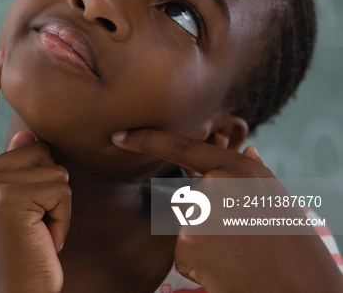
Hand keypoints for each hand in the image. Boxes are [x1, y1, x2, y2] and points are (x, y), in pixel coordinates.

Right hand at [0, 52, 70, 292]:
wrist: (20, 292)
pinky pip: (60, 187)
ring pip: (52, 167)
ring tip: (40, 231)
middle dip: (50, 184)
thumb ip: (18, 166)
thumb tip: (27, 134)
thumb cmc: (25, 249)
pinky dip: (64, 215)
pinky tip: (46, 238)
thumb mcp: (18, 203)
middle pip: (35, 146)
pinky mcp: (8, 197)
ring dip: (59, 203)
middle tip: (36, 222)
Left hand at [111, 129, 342, 292]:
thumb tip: (251, 149)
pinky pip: (184, 249)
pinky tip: (225, 266)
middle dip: (208, 217)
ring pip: (187, 225)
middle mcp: (213, 185)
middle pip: (191, 197)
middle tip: (242, 236)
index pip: (181, 147)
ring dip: (205, 240)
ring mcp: (197, 214)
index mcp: (238, 168)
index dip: (146, 140)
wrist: (296, 289)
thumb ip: (253, 175)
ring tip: (238, 252)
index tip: (118, 137)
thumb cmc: (290, 244)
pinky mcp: (186, 244)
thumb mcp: (278, 199)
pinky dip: (200, 261)